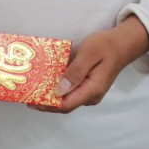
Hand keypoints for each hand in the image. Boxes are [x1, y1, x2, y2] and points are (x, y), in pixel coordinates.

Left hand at [30, 15, 148, 113]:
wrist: (122, 43)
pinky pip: (70, 91)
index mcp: (92, 89)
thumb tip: (58, 90)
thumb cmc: (106, 45)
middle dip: (45, 101)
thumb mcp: (89, 53)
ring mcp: (89, 92)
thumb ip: (75, 71)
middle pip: (64, 104)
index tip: (30, 99)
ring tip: (33, 87)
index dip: (47, 104)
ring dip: (50, 95)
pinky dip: (57, 88)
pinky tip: (46, 80)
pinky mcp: (87, 86)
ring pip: (66, 99)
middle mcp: (90, 96)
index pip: (65, 105)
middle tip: (26, 93)